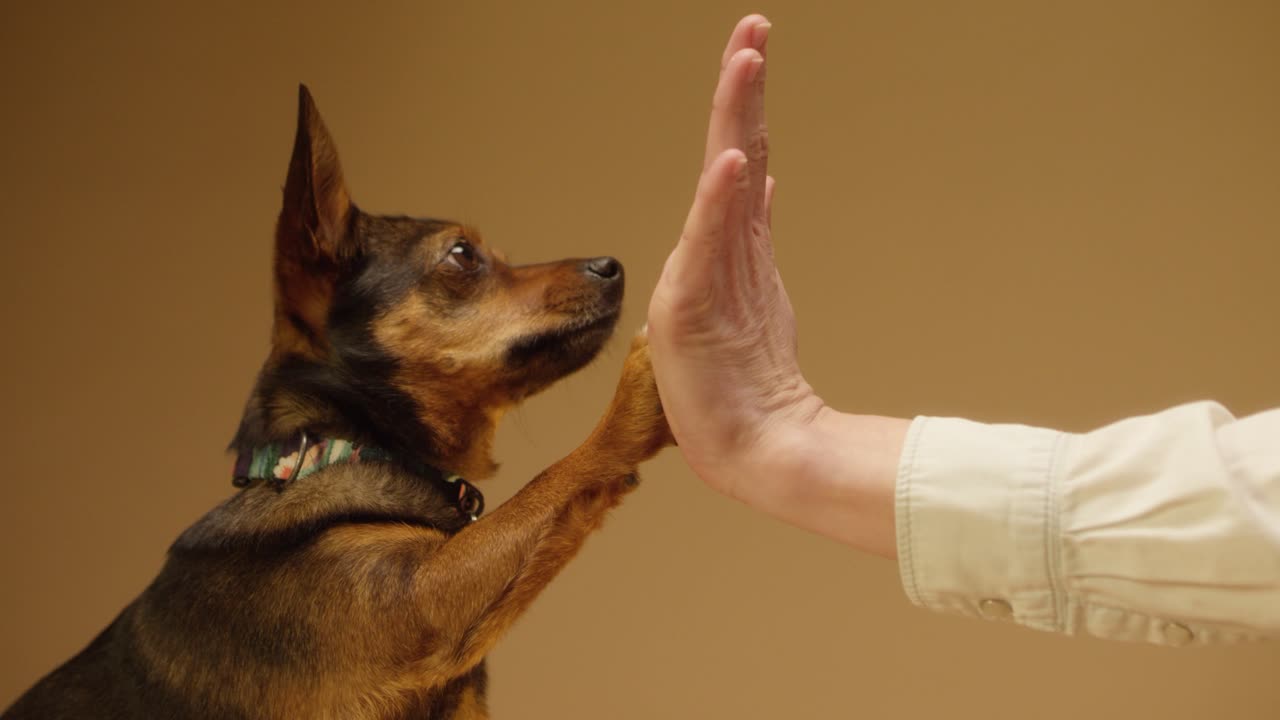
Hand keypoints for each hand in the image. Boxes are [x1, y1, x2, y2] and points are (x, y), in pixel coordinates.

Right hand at [647, 16, 906, 556]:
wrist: (752, 444)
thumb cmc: (750, 380)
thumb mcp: (759, 290)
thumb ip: (752, 231)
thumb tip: (762, 175)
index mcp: (731, 244)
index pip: (740, 156)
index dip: (747, 101)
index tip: (756, 42)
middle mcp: (711, 252)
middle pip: (727, 154)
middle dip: (740, 88)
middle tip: (753, 28)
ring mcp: (699, 278)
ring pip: (720, 186)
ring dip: (733, 122)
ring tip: (744, 64)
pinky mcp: (691, 311)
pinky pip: (711, 249)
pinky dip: (721, 203)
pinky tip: (731, 162)